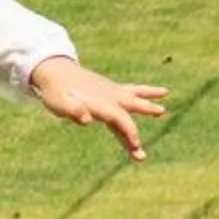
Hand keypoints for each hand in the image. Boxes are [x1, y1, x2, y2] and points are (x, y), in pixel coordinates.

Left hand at [28, 57, 166, 159]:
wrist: (54, 70)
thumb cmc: (55, 92)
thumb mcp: (58, 104)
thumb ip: (72, 110)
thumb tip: (86, 119)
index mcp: (100, 103)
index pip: (120, 120)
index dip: (129, 133)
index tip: (137, 147)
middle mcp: (109, 97)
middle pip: (131, 108)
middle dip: (143, 118)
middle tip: (157, 121)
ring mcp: (111, 92)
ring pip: (134, 98)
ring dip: (149, 101)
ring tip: (164, 102)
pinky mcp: (111, 90)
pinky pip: (132, 91)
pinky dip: (144, 92)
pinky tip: (160, 92)